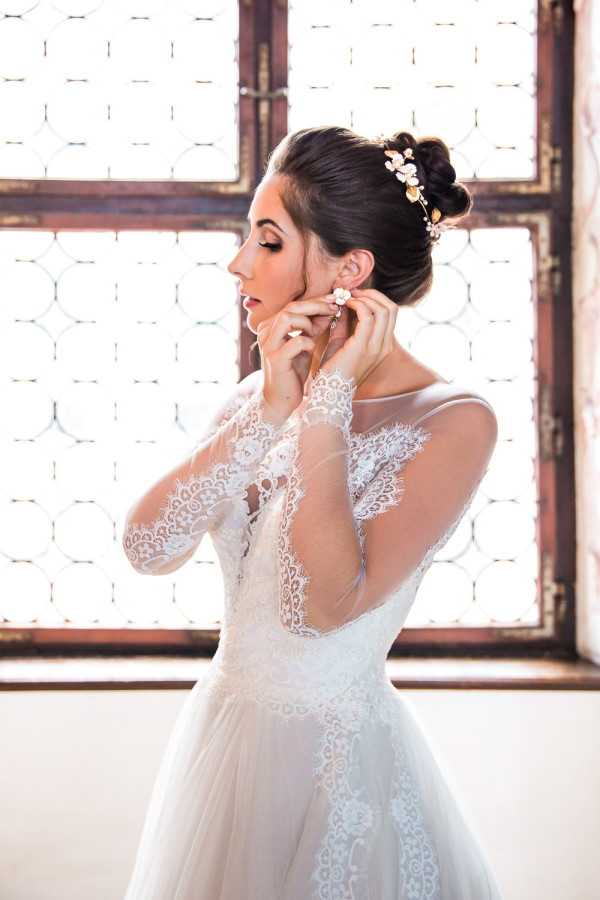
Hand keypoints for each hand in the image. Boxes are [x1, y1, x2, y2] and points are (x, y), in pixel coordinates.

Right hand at [256, 295, 339, 418]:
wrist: (281, 399)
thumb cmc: (293, 371)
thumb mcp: (305, 344)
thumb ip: (313, 326)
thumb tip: (331, 308)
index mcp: (271, 326)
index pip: (294, 305)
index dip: (316, 301)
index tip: (335, 301)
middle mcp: (266, 332)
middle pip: (291, 307)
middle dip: (316, 305)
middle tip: (335, 307)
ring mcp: (269, 345)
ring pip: (288, 318)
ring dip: (308, 322)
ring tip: (317, 332)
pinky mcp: (275, 359)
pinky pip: (295, 342)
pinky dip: (308, 342)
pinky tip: (312, 348)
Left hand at [319, 289, 397, 384]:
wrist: (328, 392)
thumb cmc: (333, 369)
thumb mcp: (341, 341)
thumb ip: (345, 322)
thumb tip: (343, 302)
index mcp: (383, 345)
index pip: (390, 313)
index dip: (374, 298)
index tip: (355, 294)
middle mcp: (385, 346)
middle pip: (391, 308)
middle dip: (372, 294)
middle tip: (352, 292)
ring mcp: (377, 347)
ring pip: (383, 309)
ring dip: (364, 297)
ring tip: (347, 298)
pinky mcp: (364, 347)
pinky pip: (368, 316)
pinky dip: (357, 305)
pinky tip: (344, 306)